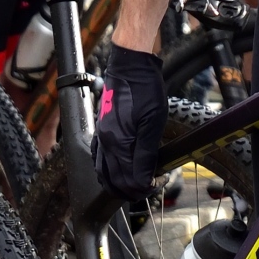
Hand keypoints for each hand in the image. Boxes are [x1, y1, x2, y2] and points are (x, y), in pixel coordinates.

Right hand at [94, 44, 167, 199]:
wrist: (130, 67)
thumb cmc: (144, 89)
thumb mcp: (153, 121)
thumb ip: (147, 152)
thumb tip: (146, 177)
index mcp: (118, 142)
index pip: (130, 181)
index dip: (147, 187)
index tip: (160, 180)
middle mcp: (105, 143)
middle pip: (115, 183)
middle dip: (134, 191)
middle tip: (152, 185)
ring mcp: (100, 138)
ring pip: (103, 175)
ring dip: (120, 185)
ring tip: (138, 183)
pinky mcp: (99, 133)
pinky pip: (98, 161)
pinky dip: (108, 173)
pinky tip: (120, 171)